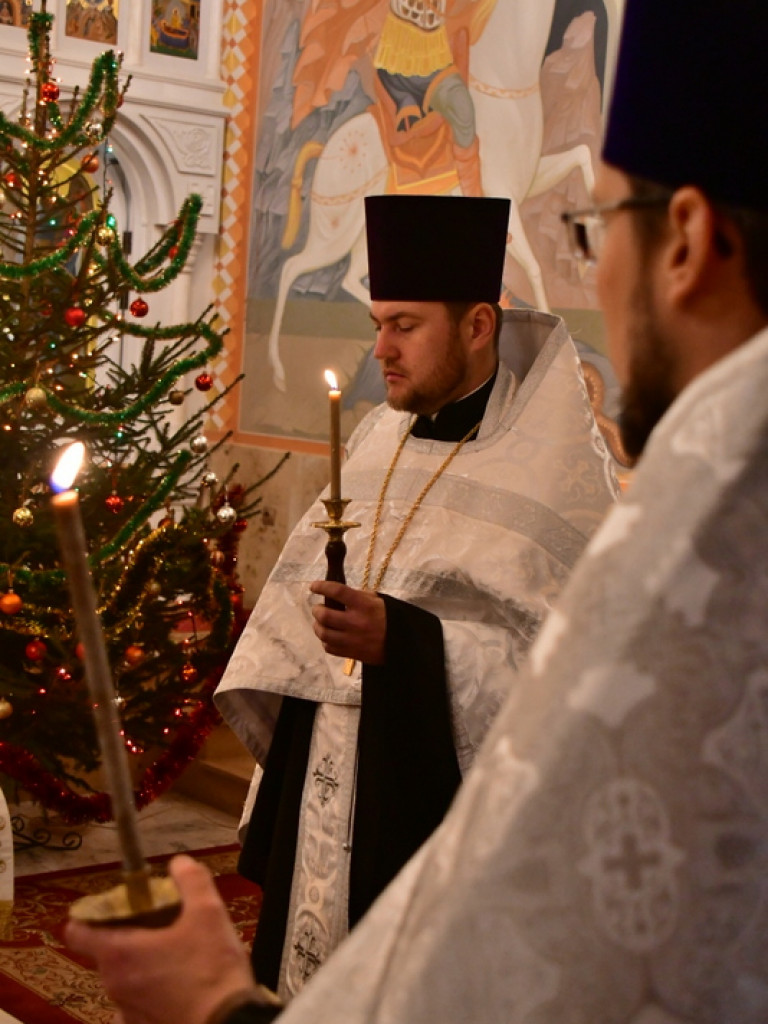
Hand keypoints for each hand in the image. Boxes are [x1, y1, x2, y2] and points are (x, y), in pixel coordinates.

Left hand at [65, 855, 259, 1023]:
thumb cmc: (211, 968)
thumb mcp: (209, 912)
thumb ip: (191, 880)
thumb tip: (179, 863)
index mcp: (118, 953)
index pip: (77, 931)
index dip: (91, 914)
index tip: (115, 905)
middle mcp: (113, 984)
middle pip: (106, 950)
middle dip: (129, 932)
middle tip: (161, 921)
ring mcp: (125, 1011)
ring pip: (123, 977)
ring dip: (141, 962)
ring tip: (176, 952)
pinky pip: (137, 1001)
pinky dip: (150, 989)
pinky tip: (178, 984)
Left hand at [310, 581, 386, 665]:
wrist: (402, 645)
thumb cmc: (389, 619)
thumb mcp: (378, 601)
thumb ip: (358, 596)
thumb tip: (337, 595)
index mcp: (364, 605)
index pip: (337, 591)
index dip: (321, 586)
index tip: (313, 586)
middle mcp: (356, 622)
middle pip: (325, 615)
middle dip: (317, 610)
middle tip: (318, 608)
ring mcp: (353, 639)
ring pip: (323, 633)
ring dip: (318, 626)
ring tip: (320, 623)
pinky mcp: (351, 653)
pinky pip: (329, 647)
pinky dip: (326, 641)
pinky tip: (329, 636)